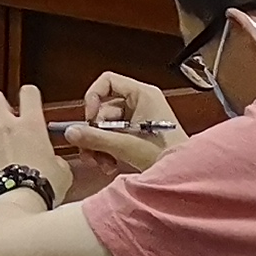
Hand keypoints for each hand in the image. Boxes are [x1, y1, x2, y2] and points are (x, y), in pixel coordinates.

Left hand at [0, 84, 64, 197]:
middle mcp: (5, 126)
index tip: (30, 102)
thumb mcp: (61, 171)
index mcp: (31, 125)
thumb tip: (53, 163)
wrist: (17, 201)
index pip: (28, 92)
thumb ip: (55, 160)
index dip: (30, 95)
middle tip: (4, 112)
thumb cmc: (41, 186)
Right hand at [64, 72, 182, 172]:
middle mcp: (141, 102)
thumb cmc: (167, 155)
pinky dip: (108, 149)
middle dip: (94, 132)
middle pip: (104, 108)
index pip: (108, 81)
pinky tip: (110, 164)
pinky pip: (114, 135)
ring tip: (100, 162)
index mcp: (142, 95)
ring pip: (106, 125)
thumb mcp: (125, 145)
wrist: (184, 174)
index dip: (93, 97)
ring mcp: (140, 118)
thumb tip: (71, 133)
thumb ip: (95, 138)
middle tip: (89, 149)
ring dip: (99, 144)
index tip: (89, 119)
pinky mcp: (138, 133)